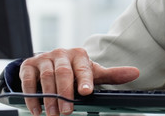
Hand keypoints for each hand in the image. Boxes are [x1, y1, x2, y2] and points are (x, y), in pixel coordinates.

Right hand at [19, 48, 139, 115]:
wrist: (49, 63)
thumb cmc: (75, 70)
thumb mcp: (93, 72)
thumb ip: (112, 74)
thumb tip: (136, 72)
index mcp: (79, 54)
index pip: (83, 68)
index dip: (84, 80)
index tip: (86, 92)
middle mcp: (61, 53)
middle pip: (63, 73)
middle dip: (65, 94)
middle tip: (67, 112)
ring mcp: (44, 58)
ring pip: (46, 77)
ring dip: (49, 98)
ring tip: (53, 114)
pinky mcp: (28, 65)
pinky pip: (28, 80)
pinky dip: (31, 95)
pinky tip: (36, 110)